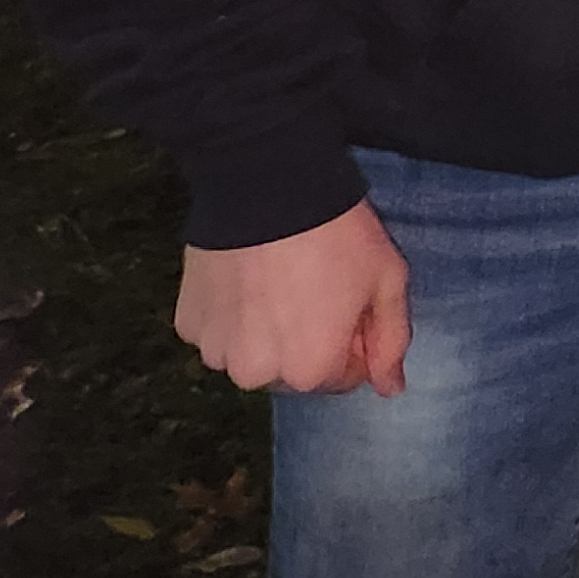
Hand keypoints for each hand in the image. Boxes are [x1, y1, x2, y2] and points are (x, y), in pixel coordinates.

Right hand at [175, 201, 411, 394]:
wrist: (270, 188)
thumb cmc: (338, 236)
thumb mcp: (387, 282)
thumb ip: (391, 341)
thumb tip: (391, 389)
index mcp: (309, 372)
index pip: (341, 377)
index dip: (352, 340)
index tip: (350, 303)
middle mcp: (256, 375)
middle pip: (292, 370)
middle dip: (307, 342)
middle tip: (314, 288)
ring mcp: (215, 351)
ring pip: (251, 353)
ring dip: (265, 332)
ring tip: (278, 281)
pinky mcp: (187, 324)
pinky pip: (217, 331)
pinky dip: (231, 314)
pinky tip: (245, 278)